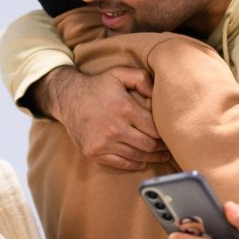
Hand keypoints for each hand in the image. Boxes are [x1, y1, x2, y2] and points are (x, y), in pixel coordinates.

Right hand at [34, 65, 168, 169]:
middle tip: (168, 148)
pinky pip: (119, 163)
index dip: (165, 134)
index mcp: (125, 109)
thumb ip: (142, 79)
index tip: (171, 135)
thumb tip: (157, 94)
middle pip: (148, 145)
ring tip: (160, 156)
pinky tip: (142, 162)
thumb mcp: (119, 73)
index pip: (154, 129)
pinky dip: (133, 164)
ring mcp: (103, 142)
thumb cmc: (97, 86)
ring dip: (151, 158)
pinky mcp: (93, 152)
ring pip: (136, 156)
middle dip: (162, 148)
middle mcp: (115, 128)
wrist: (68, 98)